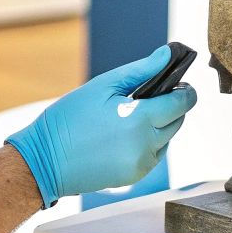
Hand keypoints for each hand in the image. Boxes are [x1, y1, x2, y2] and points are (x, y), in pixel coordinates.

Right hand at [5, 45, 198, 207]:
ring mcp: (141, 165)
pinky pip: (153, 156)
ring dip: (160, 126)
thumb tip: (168, 55)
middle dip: (171, 107)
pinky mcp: (133, 177)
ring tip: (132, 115)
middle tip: (149, 97)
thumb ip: (141, 70)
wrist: (45, 160)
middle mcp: (146, 145)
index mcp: (140, 119)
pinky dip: (148, 143)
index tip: (181, 84)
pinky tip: (125, 134)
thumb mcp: (102, 86)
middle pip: (177, 122)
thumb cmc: (69, 118)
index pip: (182, 103)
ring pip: (166, 140)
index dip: (186, 91)